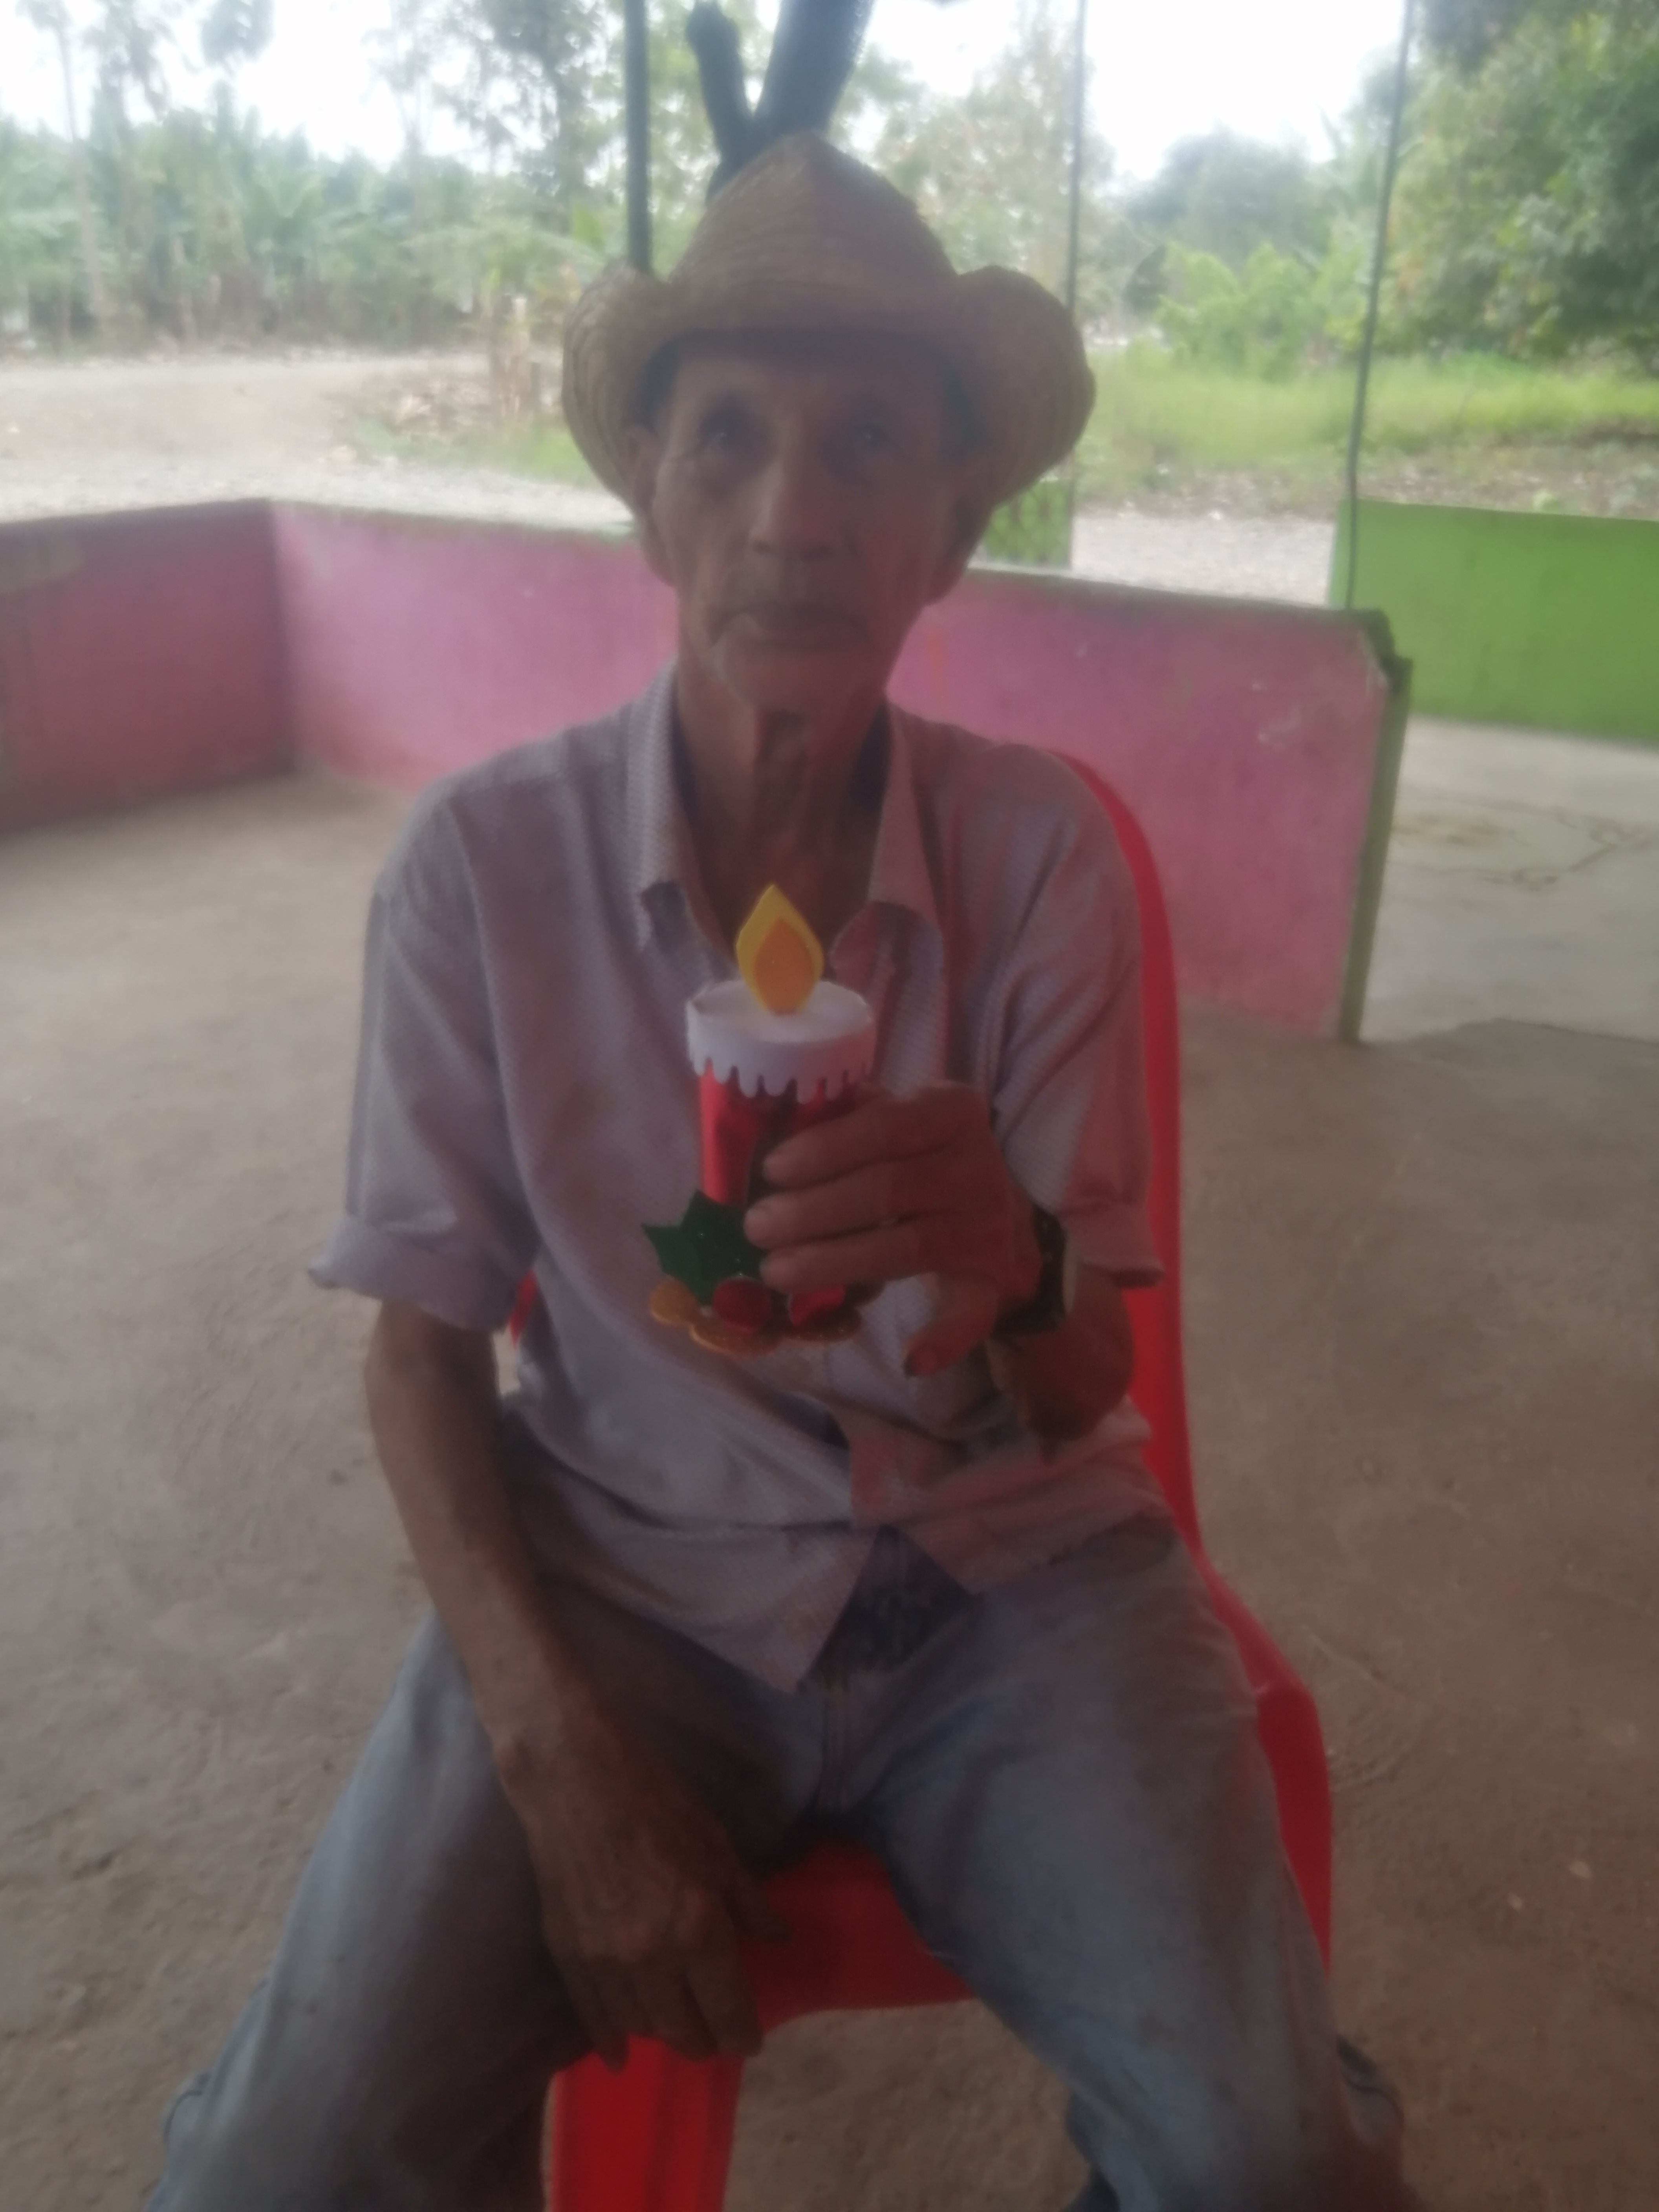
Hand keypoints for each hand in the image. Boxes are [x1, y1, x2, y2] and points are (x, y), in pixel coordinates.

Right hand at [497, 1695, 788, 2069]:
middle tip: (718, 2035)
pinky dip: (608, 2038)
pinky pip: (591, 2015)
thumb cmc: (654, 1798)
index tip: (752, 2039)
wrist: (572, 1778)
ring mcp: (605, 1960)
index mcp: (697, 1925)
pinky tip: (618, 2054)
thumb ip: (746, 1898)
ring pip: (641, 2026)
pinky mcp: (567, 1955)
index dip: (744, 2033)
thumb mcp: (714, 1840)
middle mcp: (652, 1956)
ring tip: (679, 2026)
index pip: (728, 2008)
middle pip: (684, 2031)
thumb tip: (778, 1937)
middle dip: (707, 2041)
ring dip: (664, 2033)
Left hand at [743, 1083, 1042, 1376]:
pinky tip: (909, 1360)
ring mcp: (987, 1228)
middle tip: (758, 1226)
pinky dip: (943, 1339)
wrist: (1003, 1215)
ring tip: (776, 1270)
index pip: (885, 1125)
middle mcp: (977, 1168)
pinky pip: (970, 1314)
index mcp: (952, 1112)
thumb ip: (850, 1115)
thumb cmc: (925, 1158)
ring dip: (835, 1263)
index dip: (824, 1149)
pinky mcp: (991, 1282)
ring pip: (906, 1249)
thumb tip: (772, 1123)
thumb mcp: (900, 1118)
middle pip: (886, 1189)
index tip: (772, 1170)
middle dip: (812, 1210)